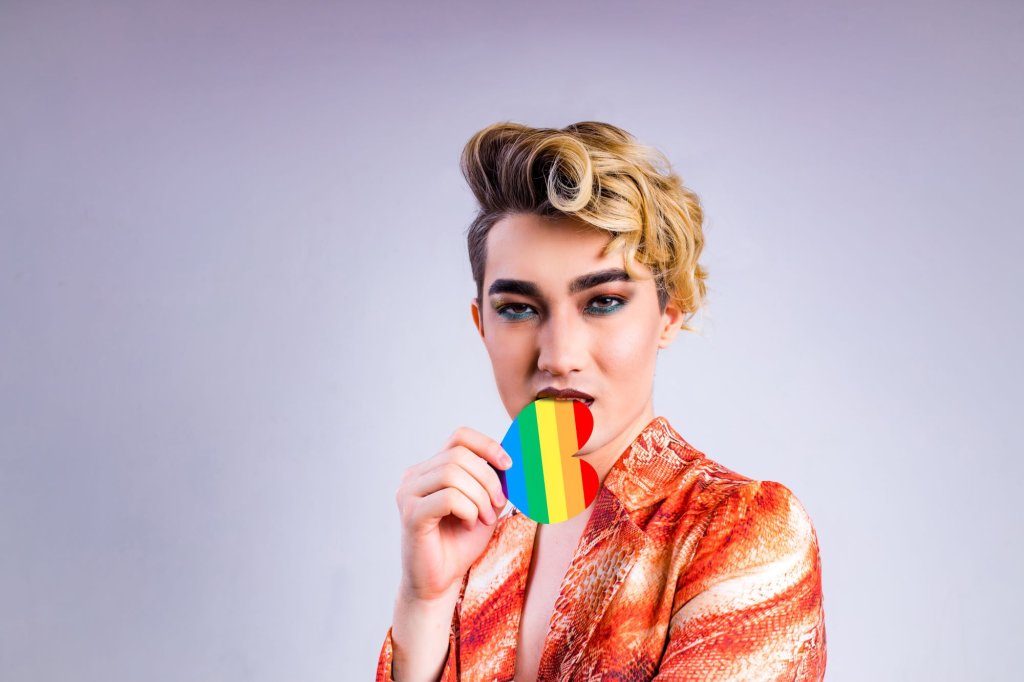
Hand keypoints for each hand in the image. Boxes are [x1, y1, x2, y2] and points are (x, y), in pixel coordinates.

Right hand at [394, 426, 511, 602]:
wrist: (439, 582)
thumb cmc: (460, 544)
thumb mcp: (485, 505)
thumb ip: (492, 481)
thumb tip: (511, 459)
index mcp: (430, 469)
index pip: (459, 437)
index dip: (487, 445)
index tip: (508, 465)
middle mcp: (414, 476)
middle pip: (459, 455)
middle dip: (488, 479)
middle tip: (497, 505)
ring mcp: (408, 494)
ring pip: (452, 473)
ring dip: (479, 497)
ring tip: (483, 518)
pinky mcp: (411, 514)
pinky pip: (448, 497)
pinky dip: (468, 510)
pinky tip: (468, 525)